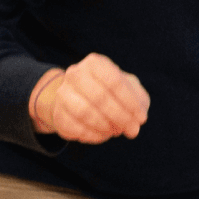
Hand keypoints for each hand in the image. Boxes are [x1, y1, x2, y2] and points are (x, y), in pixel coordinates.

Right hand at [28, 53, 149, 143]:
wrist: (82, 98)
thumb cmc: (113, 93)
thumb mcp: (130, 92)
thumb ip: (137, 106)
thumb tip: (133, 128)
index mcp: (95, 63)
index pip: (114, 81)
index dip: (130, 103)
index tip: (140, 118)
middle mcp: (75, 74)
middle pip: (99, 97)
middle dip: (120, 117)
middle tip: (131, 130)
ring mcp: (63, 93)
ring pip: (84, 112)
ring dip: (105, 126)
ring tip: (116, 131)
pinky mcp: (57, 113)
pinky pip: (74, 128)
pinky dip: (92, 135)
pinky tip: (102, 134)